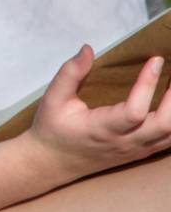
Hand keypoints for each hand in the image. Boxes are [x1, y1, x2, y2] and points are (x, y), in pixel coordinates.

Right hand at [28, 45, 170, 180]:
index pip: (135, 111)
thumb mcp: (53, 99)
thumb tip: (88, 49)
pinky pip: (169, 141)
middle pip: (165, 124)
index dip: (148, 84)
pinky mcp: (141, 152)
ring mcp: (136, 149)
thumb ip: (70, 73)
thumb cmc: (52, 128)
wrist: (52, 162)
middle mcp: (124, 142)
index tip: (156, 60)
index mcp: (102, 129)